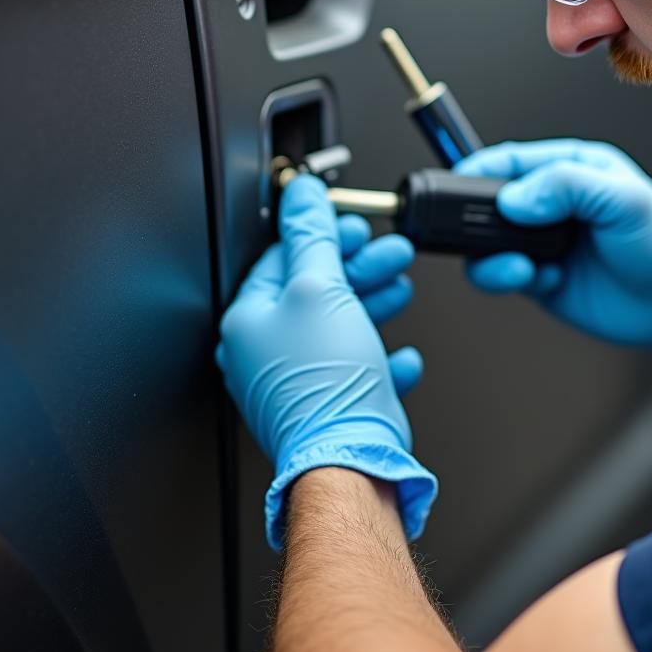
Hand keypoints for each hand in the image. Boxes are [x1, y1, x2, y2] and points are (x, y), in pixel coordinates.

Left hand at [217, 175, 435, 548]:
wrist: (352, 458)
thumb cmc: (326, 384)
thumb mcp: (320, 288)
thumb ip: (311, 235)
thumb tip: (302, 193)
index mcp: (250, 320)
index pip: (281, 258)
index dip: (322, 234)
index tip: (353, 223)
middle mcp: (265, 352)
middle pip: (316, 289)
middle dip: (358, 265)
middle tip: (388, 250)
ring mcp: (297, 380)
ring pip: (339, 324)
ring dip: (374, 299)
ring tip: (401, 284)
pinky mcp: (328, 405)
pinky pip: (357, 370)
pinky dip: (381, 356)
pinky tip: (402, 353)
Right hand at [454, 140, 651, 379]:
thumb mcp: (626, 202)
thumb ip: (569, 187)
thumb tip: (514, 198)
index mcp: (572, 169)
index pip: (513, 159)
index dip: (482, 167)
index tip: (461, 183)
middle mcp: (552, 203)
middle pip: (491, 199)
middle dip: (479, 216)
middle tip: (489, 233)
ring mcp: (542, 241)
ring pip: (488, 240)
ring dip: (492, 254)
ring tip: (522, 266)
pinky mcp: (538, 276)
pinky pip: (500, 273)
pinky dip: (507, 277)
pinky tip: (543, 279)